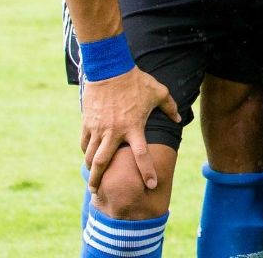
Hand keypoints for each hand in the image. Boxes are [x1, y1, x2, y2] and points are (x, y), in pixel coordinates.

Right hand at [80, 68, 178, 191]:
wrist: (109, 70)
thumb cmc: (136, 81)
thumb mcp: (158, 92)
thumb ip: (170, 107)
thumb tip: (178, 119)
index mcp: (134, 127)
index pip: (142, 156)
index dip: (148, 172)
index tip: (151, 185)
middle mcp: (114, 132)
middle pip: (103, 163)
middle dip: (98, 179)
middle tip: (96, 191)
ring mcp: (98, 128)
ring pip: (90, 155)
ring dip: (90, 168)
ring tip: (92, 177)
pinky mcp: (87, 123)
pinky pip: (84, 143)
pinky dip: (85, 151)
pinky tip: (88, 156)